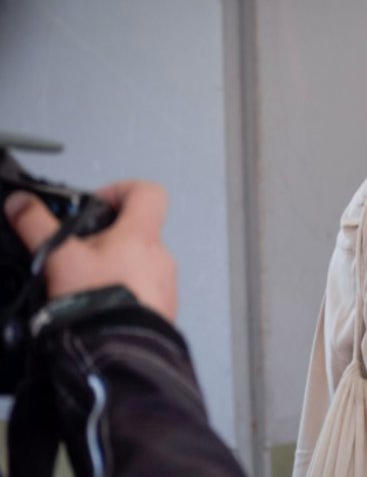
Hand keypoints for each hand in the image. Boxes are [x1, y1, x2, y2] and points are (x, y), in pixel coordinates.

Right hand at [4, 181, 177, 320]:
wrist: (121, 355)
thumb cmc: (96, 304)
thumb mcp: (57, 258)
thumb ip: (36, 226)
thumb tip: (20, 204)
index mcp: (142, 236)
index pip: (148, 192)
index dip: (121, 190)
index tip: (97, 204)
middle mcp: (162, 257)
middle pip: (139, 231)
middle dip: (107, 238)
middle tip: (78, 252)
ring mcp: (166, 285)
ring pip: (139, 263)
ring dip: (113, 268)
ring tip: (83, 284)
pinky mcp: (163, 310)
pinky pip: (143, 291)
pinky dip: (122, 293)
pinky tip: (97, 306)